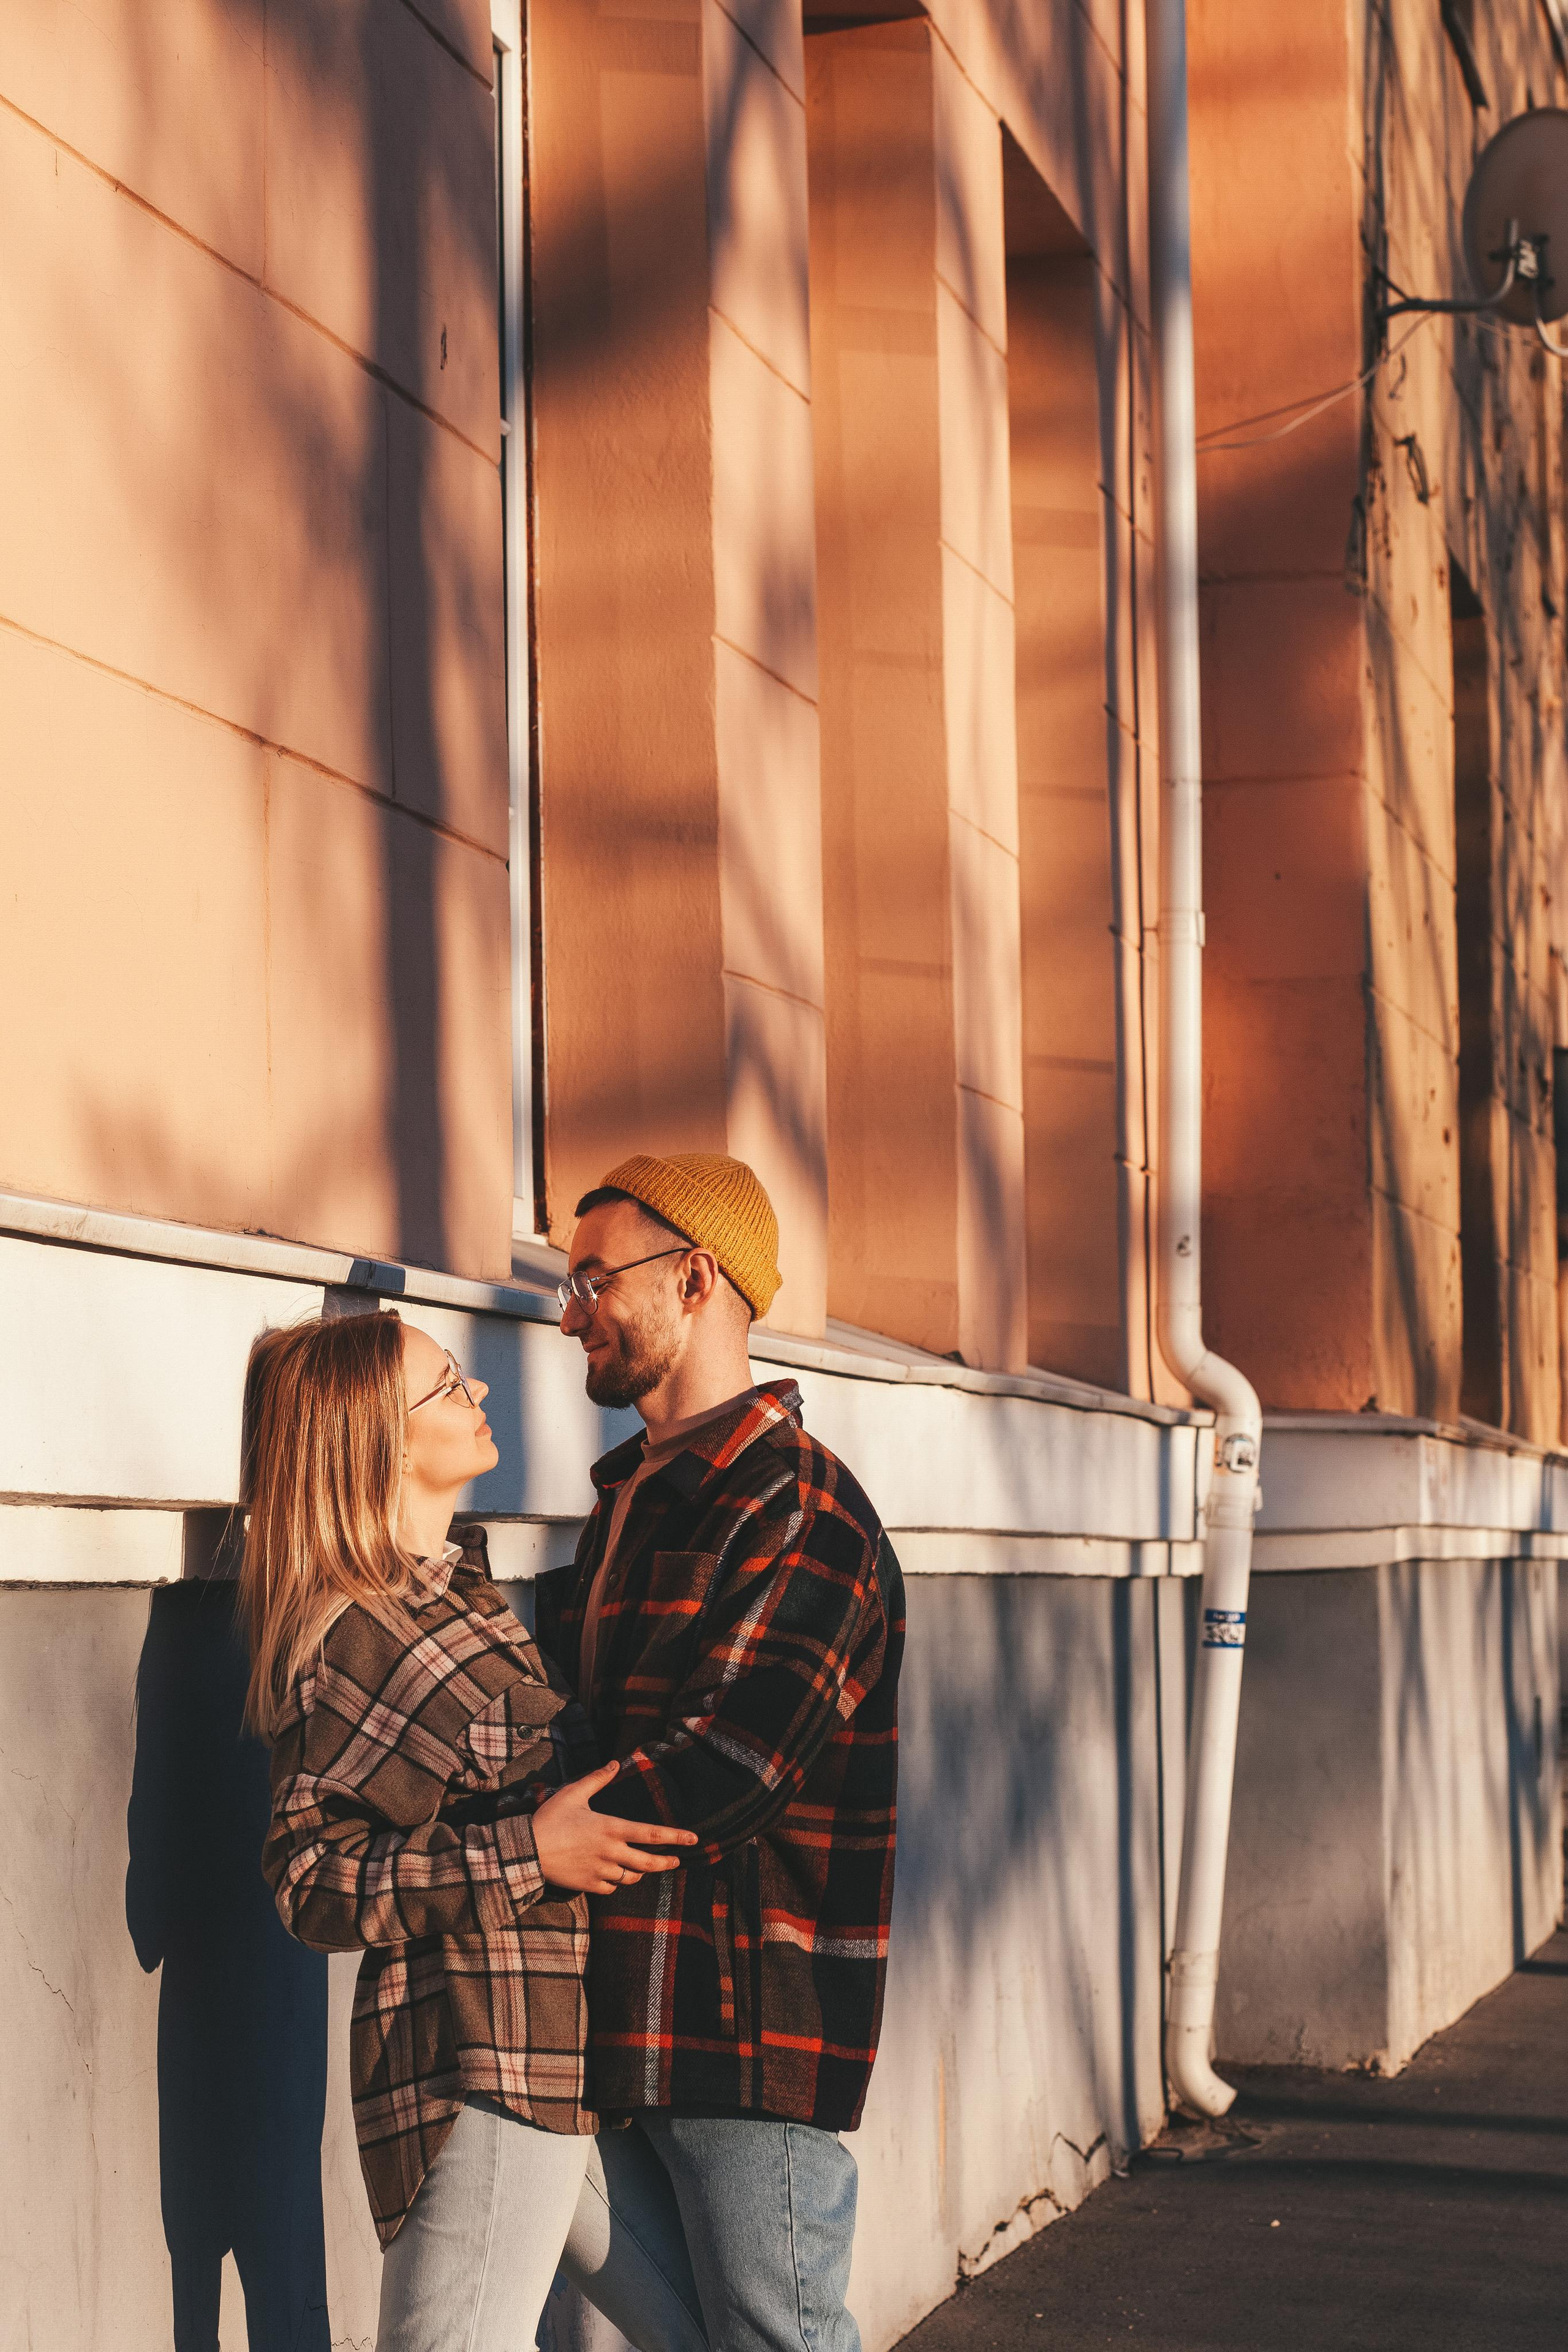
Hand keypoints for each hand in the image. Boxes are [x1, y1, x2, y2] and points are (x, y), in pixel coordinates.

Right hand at [531, 1761, 698, 1894]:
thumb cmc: (550, 1818)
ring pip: (630, 1877)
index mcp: (611, 1828)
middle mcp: (611, 1852)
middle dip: (666, 1862)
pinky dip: (615, 1882)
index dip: (675, 1837)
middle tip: (676, 1861)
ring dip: (639, 1873)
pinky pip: (610, 1887)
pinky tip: (614, 1876)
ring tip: (642, 1868)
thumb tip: (615, 1763)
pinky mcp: (588, 1885)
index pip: (651, 1834)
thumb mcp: (574, 1792)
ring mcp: (600, 1871)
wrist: (527, 1851)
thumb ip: (597, 1779)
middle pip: (648, 1863)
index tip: (693, 1840)